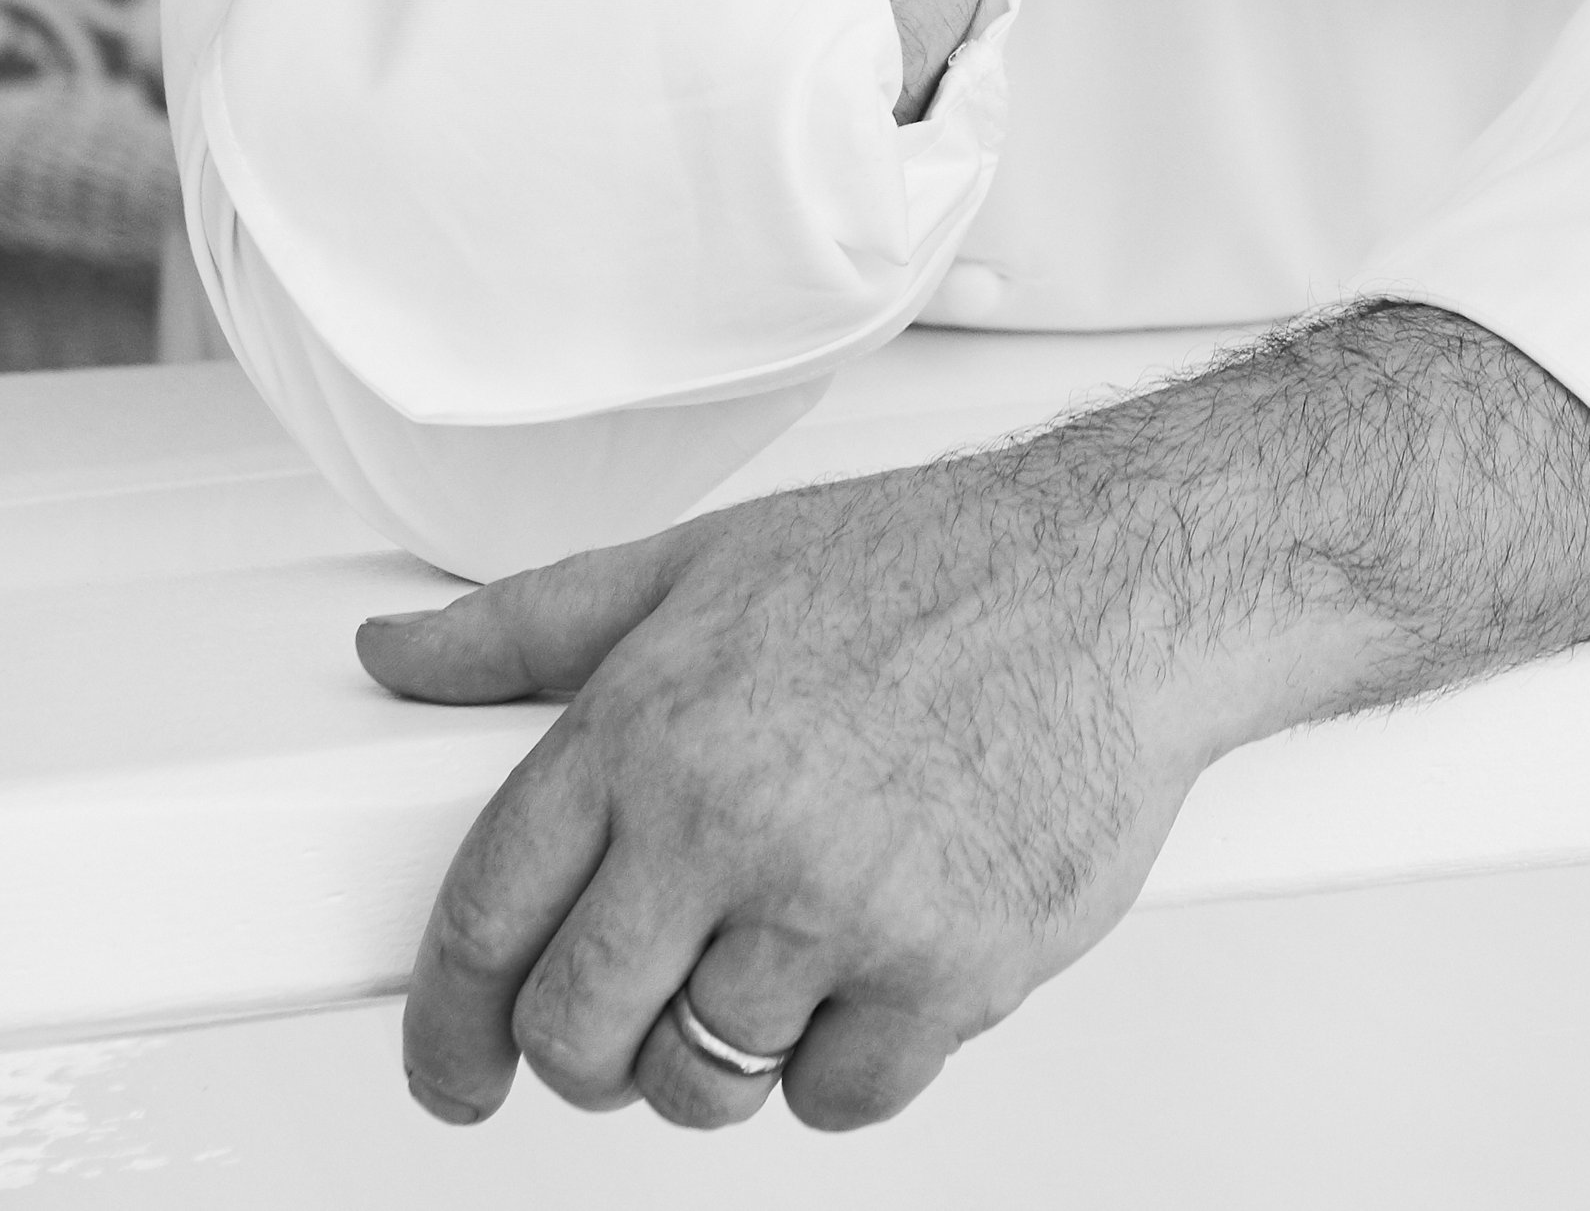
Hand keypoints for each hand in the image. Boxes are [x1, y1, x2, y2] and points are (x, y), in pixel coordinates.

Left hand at [360, 460, 1199, 1136]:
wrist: (1117, 582)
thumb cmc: (927, 565)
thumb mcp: (705, 562)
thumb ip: (532, 623)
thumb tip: (396, 649)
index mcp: (648, 722)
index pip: (484, 917)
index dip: (445, 1021)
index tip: (452, 1064)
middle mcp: (725, 820)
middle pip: (577, 1032)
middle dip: (582, 1050)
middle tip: (625, 1018)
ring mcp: (834, 909)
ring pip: (699, 1082)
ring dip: (717, 1052)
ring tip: (773, 958)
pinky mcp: (940, 977)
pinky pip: (833, 1102)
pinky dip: (838, 1062)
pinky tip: (868, 964)